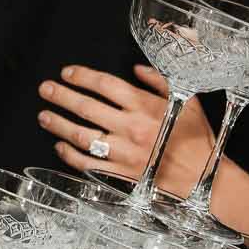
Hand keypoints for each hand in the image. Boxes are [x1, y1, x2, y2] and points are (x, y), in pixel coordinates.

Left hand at [38, 63, 209, 195]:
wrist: (204, 178)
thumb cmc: (197, 139)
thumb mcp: (186, 101)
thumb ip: (160, 81)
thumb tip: (136, 70)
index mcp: (145, 106)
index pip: (105, 85)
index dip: (82, 76)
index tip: (67, 72)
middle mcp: (130, 128)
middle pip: (86, 107)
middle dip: (61, 95)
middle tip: (45, 88)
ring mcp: (123, 153)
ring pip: (80, 135)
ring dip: (58, 123)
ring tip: (44, 115)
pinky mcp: (120, 173)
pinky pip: (87, 164)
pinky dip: (70, 155)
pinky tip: (59, 146)